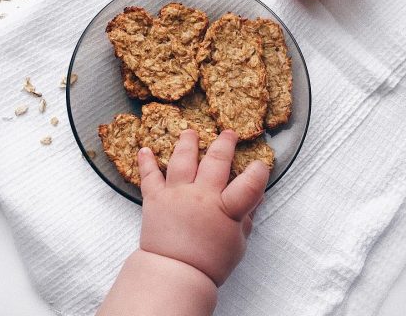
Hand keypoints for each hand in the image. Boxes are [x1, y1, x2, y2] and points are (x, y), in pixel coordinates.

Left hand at [138, 129, 269, 285]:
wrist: (174, 274)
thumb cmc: (210, 262)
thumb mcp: (238, 243)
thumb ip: (247, 218)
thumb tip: (258, 198)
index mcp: (225, 208)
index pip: (249, 184)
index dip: (258, 171)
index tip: (261, 164)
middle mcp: (201, 195)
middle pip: (216, 161)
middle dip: (224, 143)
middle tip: (228, 133)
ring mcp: (176, 194)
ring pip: (182, 159)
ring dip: (187, 143)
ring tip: (190, 132)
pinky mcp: (155, 199)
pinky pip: (150, 176)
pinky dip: (146, 162)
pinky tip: (144, 150)